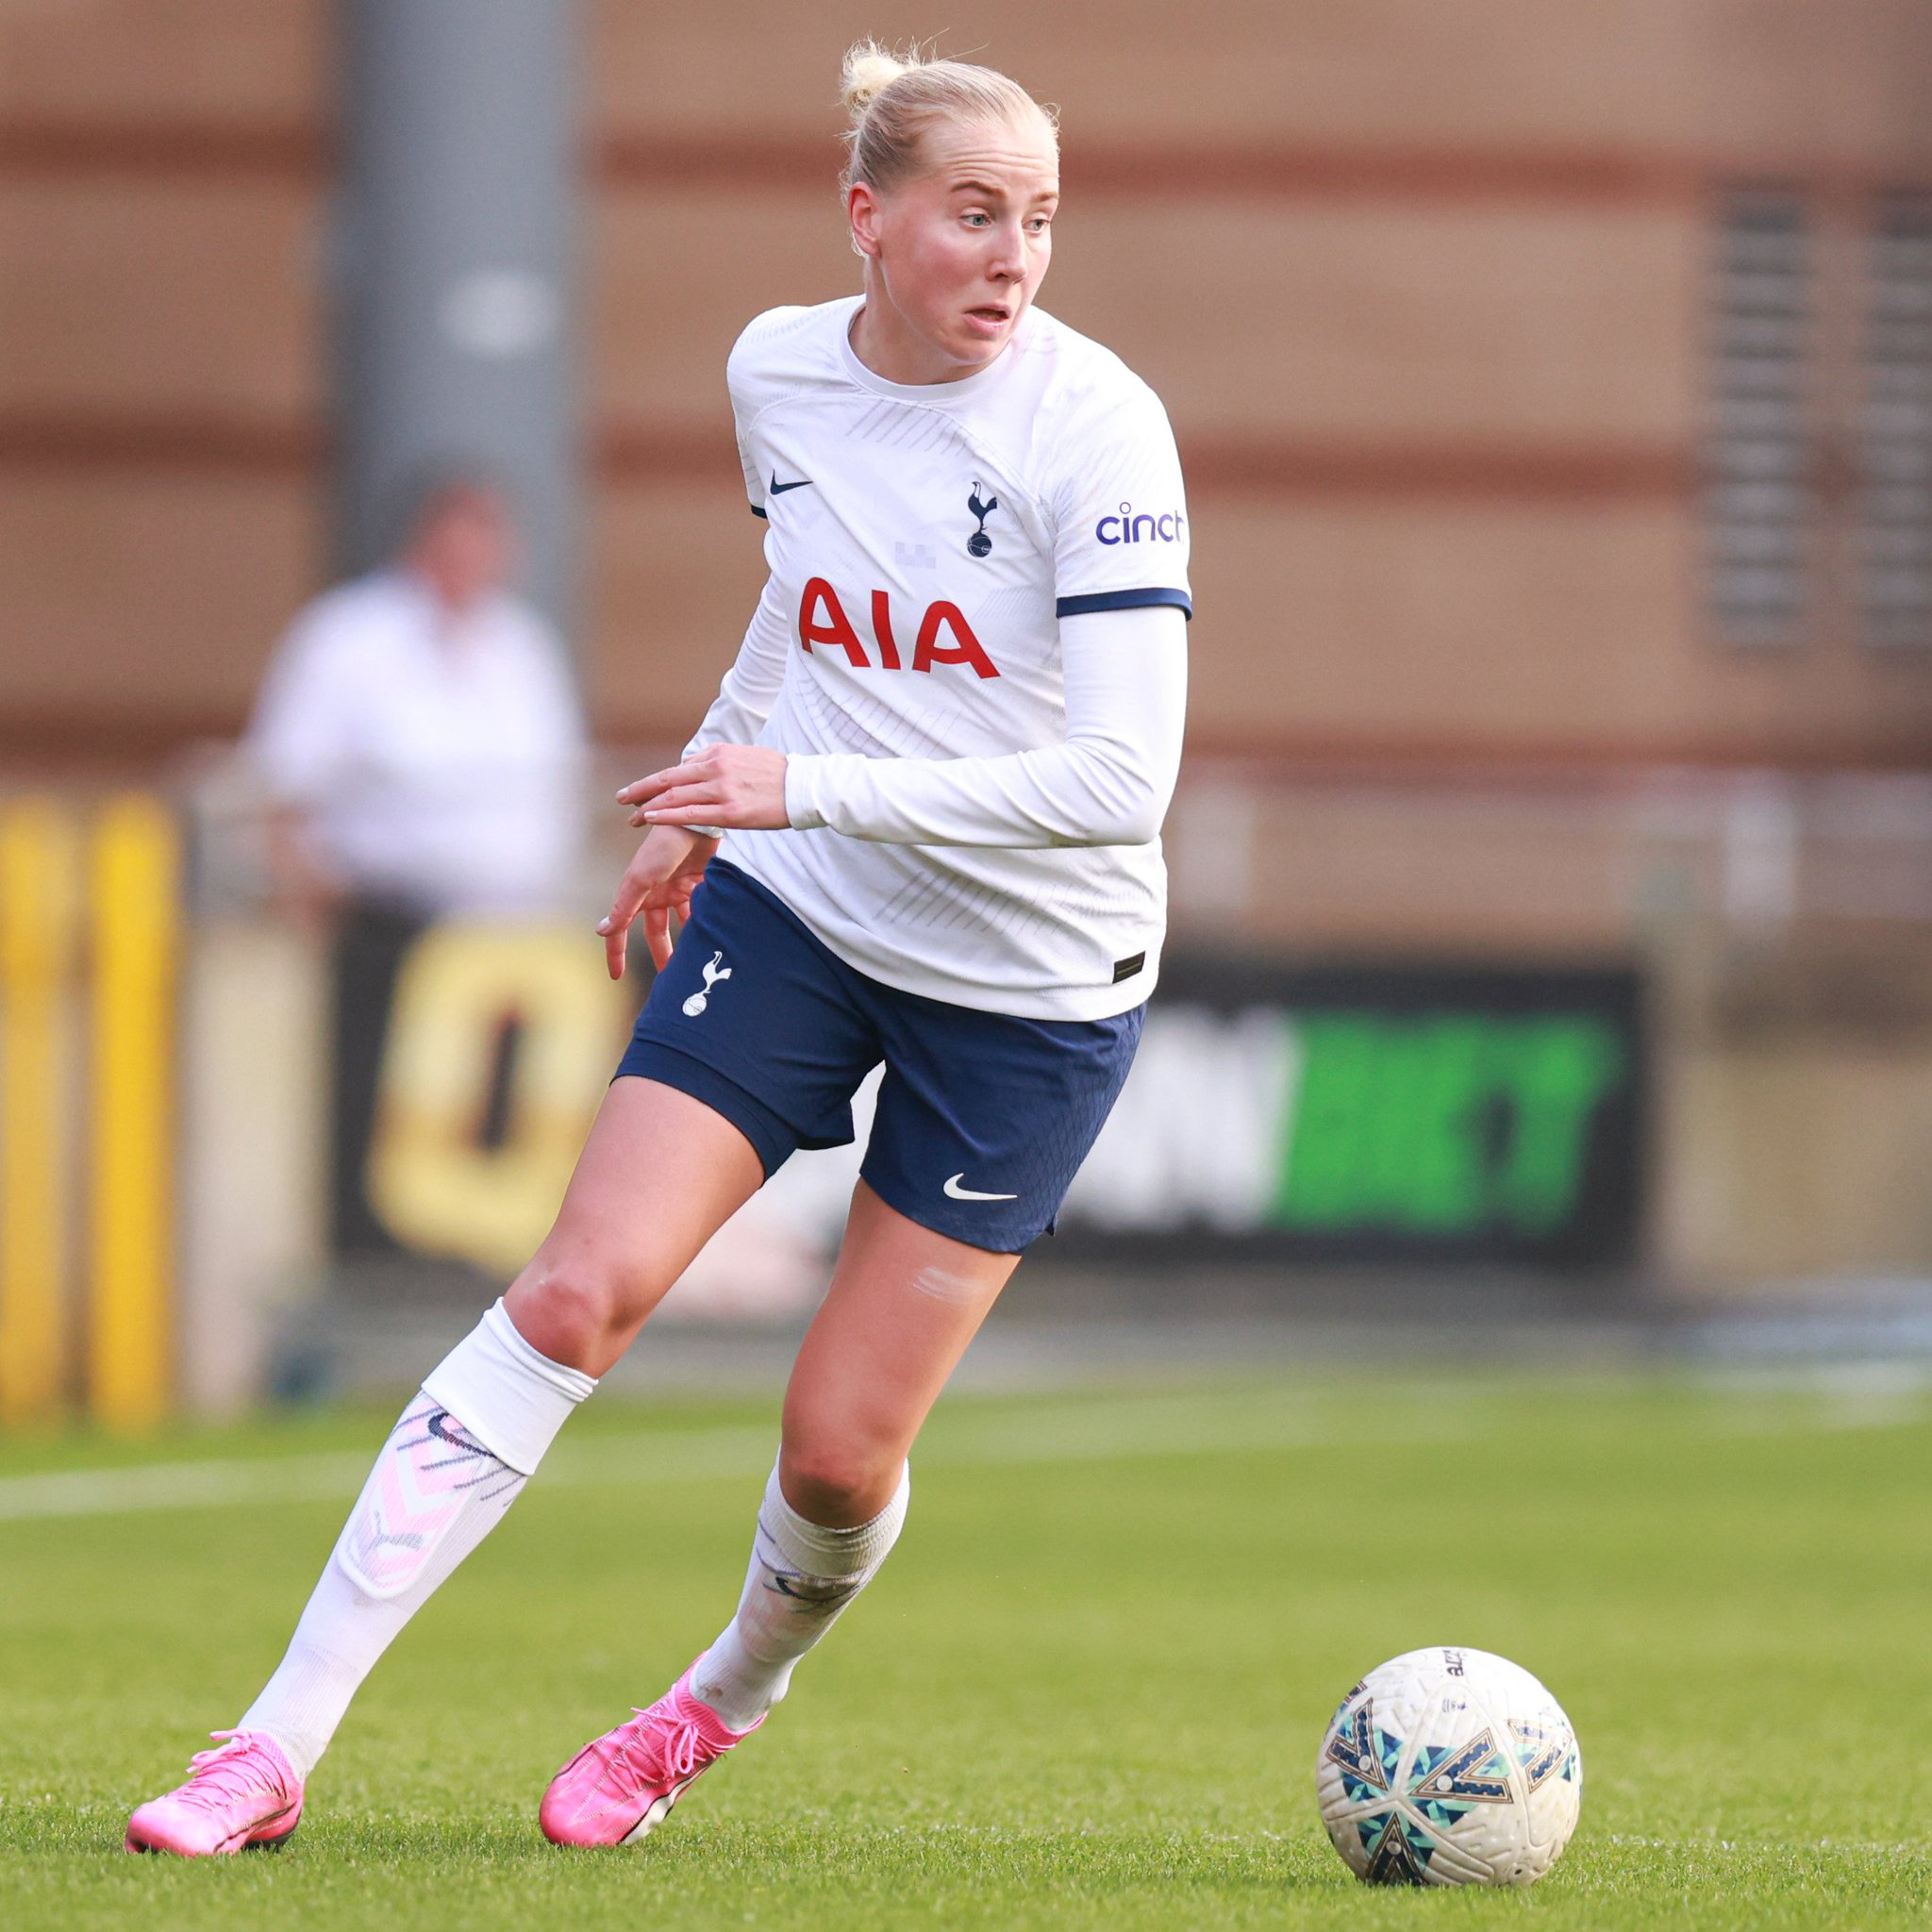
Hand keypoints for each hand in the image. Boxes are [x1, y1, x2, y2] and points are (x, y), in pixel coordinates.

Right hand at [596, 826, 717, 979]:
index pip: (621, 928)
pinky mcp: (699, 884)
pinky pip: (700, 910)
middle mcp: (656, 893)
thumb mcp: (641, 878)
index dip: (617, 951)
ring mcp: (678, 889)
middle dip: (660, 954)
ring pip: (680, 924)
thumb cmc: (663, 845)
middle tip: (668, 979)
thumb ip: (624, 907)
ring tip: (694, 962)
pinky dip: (704, 921)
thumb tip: (601, 932)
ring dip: (686, 941)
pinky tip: (712, 935)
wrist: (697, 821)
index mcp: (637, 893)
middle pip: (655, 932)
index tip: (617, 975)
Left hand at [617, 744, 788, 831]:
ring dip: (648, 807)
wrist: (805, 787)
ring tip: (632, 817)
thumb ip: (720, 763)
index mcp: (720, 753)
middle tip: (621, 799)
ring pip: (674, 797)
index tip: (641, 790)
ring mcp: (722, 790)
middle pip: (668, 780)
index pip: (679, 769)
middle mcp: (716, 768)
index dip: (656, 781)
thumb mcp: (746, 757)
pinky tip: (650, 818)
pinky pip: (690, 814)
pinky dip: (666, 816)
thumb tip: (698, 769)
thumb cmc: (779, 776)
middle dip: (641, 790)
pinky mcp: (730, 812)